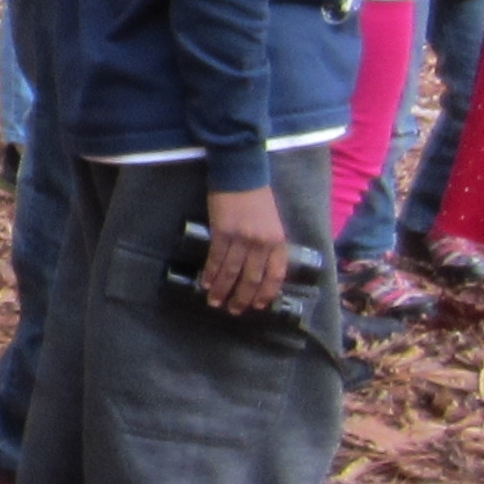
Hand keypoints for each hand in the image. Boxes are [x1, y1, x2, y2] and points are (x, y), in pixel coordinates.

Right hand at [200, 183, 290, 314]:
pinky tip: (206, 282)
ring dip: (222, 289)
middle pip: (252, 278)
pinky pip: (216, 258)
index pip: (275, 274)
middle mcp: (262, 242)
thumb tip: (257, 267)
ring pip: (232, 271)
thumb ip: (267, 244)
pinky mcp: (222, 231)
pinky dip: (211, 272)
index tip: (257, 306)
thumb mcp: (271, 222)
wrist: (241, 173)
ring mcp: (242, 237)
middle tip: (233, 310)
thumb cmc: (257, 197)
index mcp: (278, 241)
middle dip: (242, 297)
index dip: (266, 293)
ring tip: (215, 302)